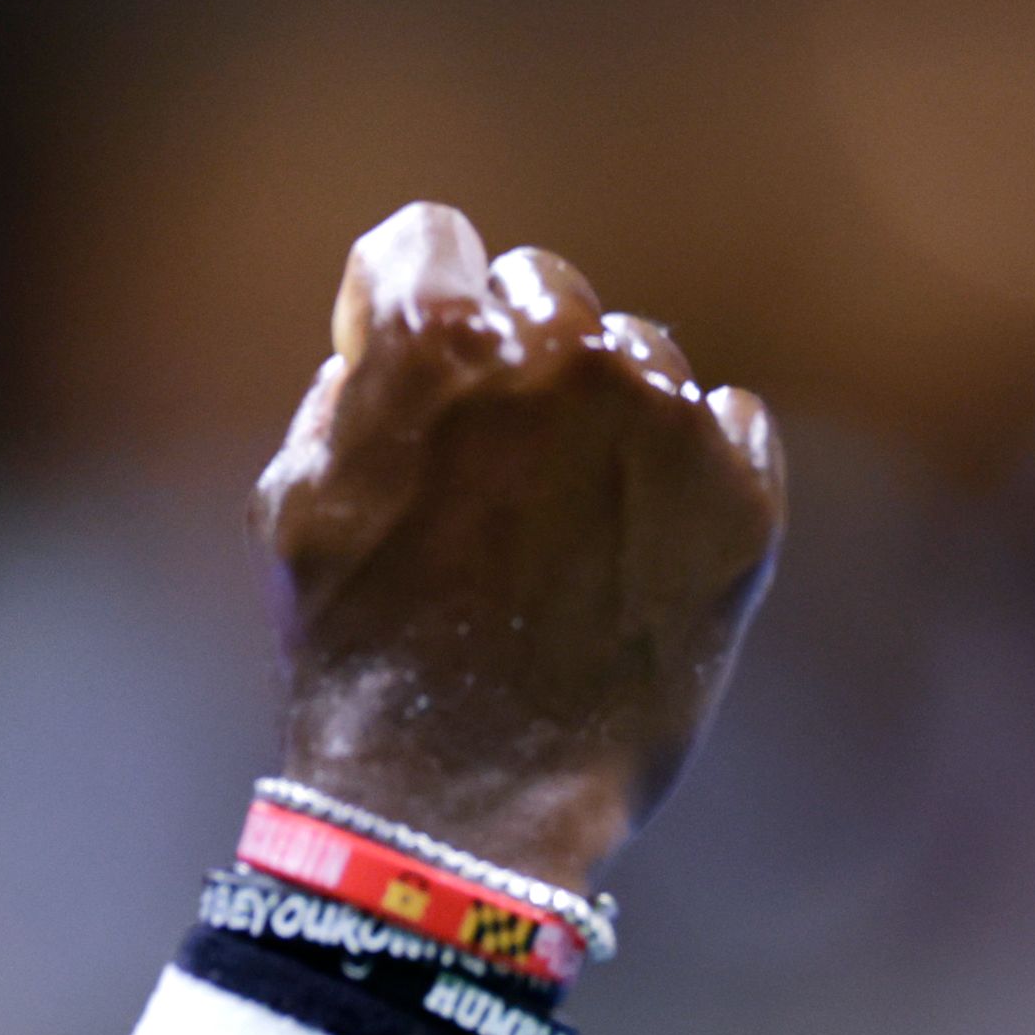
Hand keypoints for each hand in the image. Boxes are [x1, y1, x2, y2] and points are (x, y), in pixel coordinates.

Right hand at [253, 203, 782, 895]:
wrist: (462, 797)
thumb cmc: (355, 648)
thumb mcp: (291, 502)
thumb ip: (347, 391)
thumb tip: (388, 349)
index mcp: (435, 343)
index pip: (428, 237)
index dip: (402, 298)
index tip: (403, 365)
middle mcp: (562, 355)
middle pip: (542, 287)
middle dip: (513, 355)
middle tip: (489, 462)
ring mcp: (665, 420)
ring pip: (638, 357)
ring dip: (602, 416)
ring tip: (563, 523)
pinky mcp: (742, 493)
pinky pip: (726, 424)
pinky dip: (685, 471)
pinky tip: (631, 548)